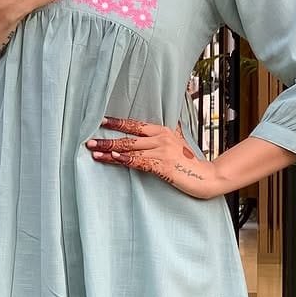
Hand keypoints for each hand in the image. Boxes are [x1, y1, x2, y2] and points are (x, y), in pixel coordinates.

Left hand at [85, 117, 222, 199]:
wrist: (206, 176)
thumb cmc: (190, 162)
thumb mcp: (180, 142)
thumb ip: (169, 133)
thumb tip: (168, 122)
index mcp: (163, 131)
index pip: (135, 125)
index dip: (118, 122)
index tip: (101, 120)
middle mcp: (161, 138)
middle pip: (129, 137)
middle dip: (108, 138)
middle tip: (89, 140)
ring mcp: (161, 152)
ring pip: (130, 150)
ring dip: (110, 151)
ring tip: (93, 151)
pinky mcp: (162, 166)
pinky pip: (139, 162)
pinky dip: (125, 159)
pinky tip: (113, 157)